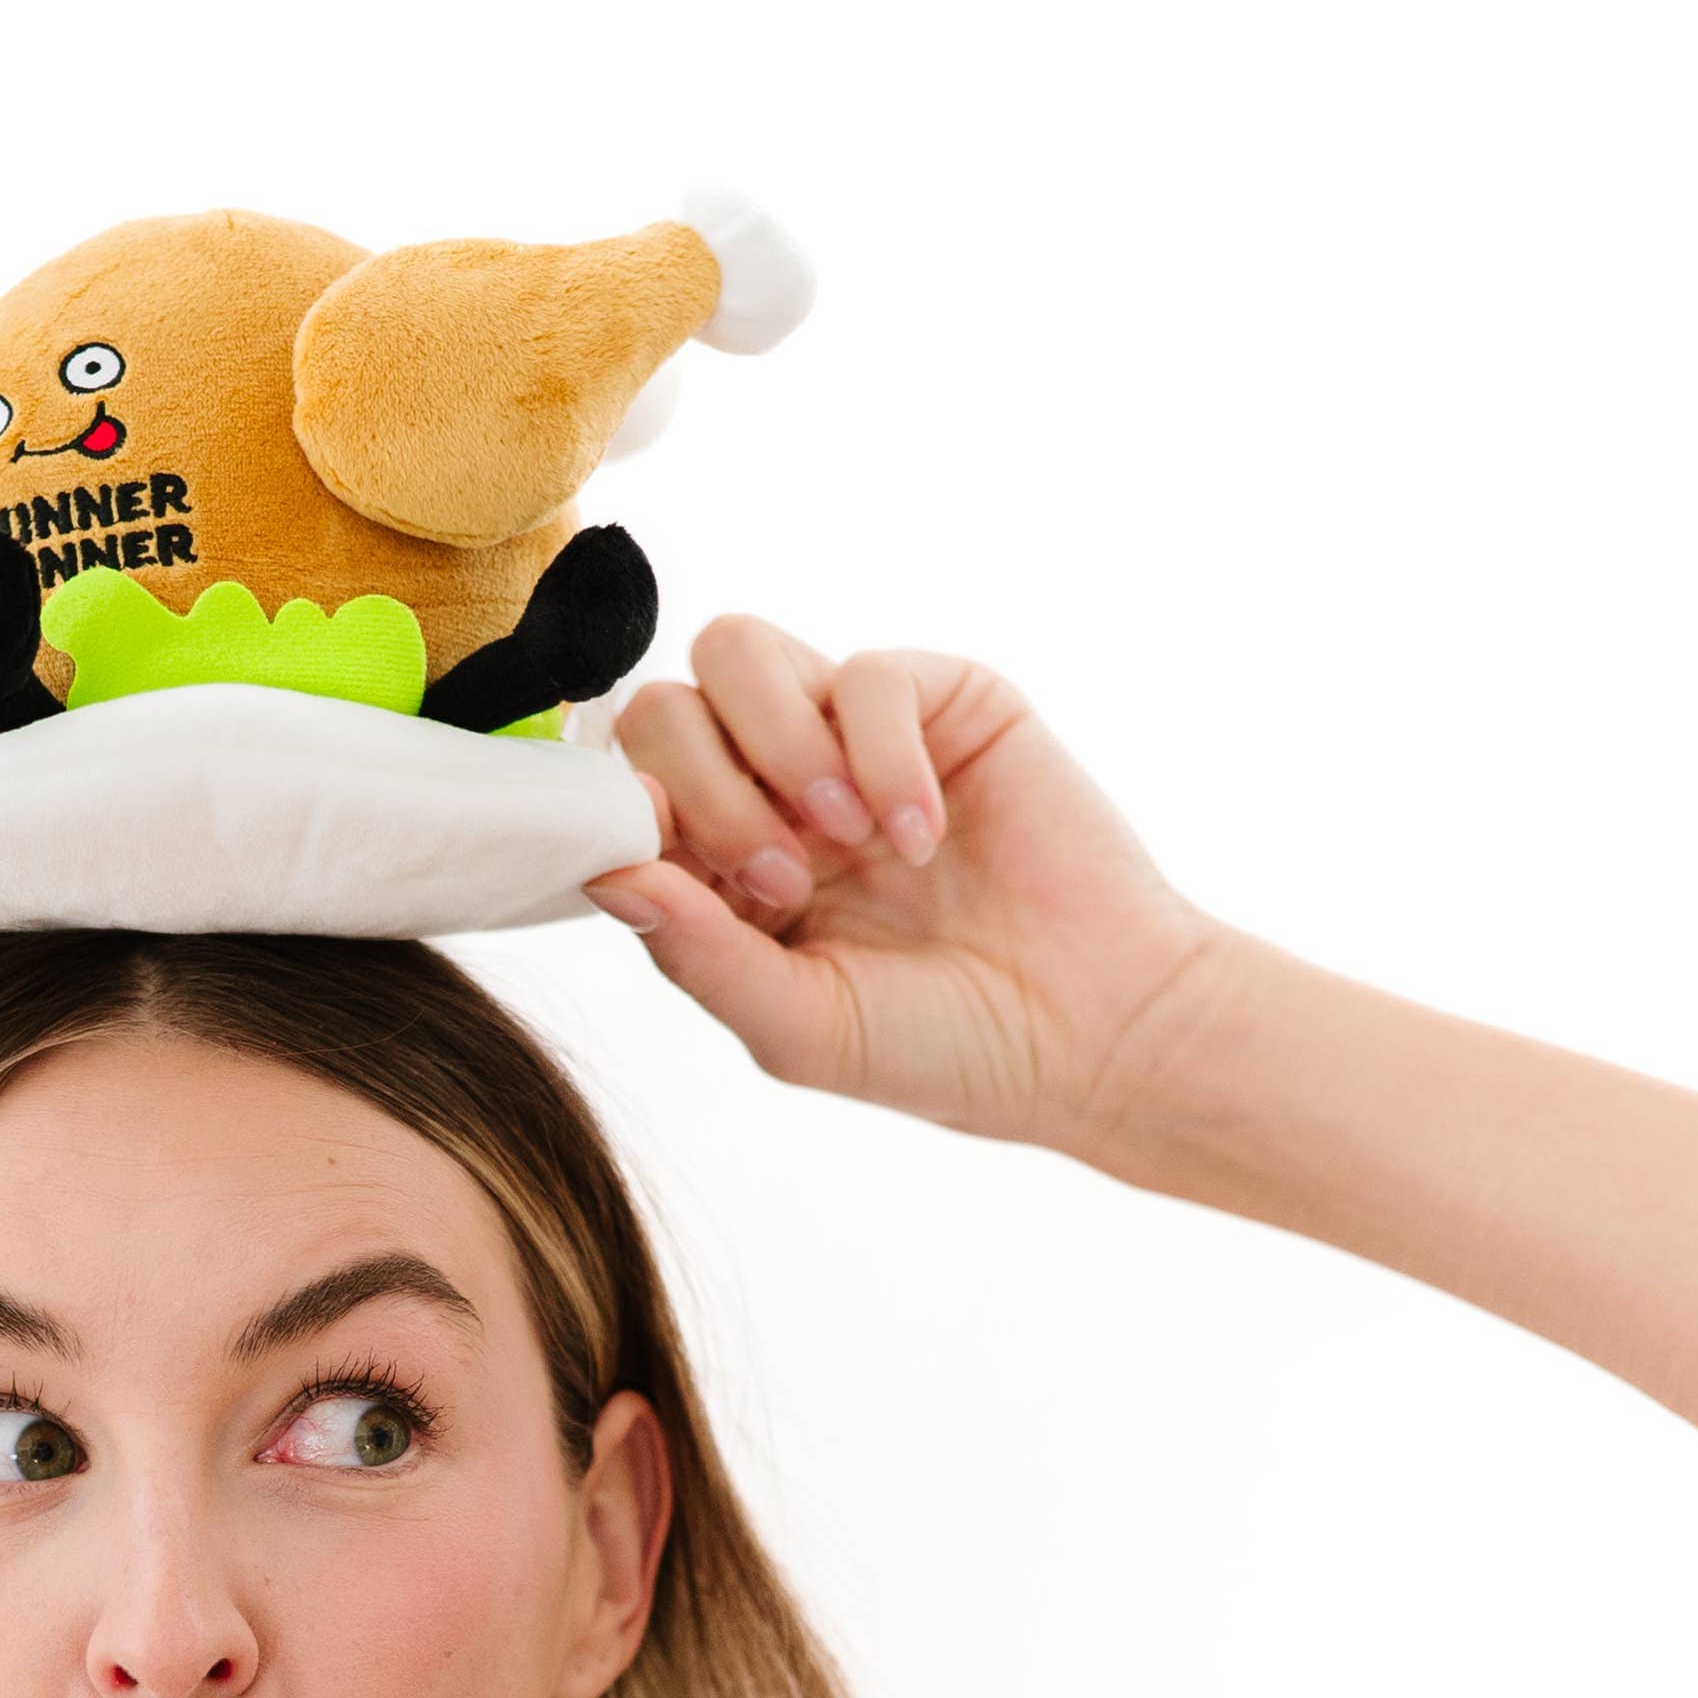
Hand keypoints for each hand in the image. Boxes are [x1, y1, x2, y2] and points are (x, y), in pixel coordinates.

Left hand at [596, 627, 1233, 1156]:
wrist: (1092, 1030)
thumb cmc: (944, 1046)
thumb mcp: (798, 1024)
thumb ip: (696, 952)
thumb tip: (604, 872)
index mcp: (724, 870)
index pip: (627, 790)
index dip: (631, 815)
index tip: (683, 871)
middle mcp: (774, 791)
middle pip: (664, 706)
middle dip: (704, 787)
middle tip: (782, 878)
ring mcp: (851, 737)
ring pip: (737, 652)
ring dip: (774, 746)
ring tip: (843, 841)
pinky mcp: (938, 700)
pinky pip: (865, 671)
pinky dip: (882, 754)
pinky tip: (924, 836)